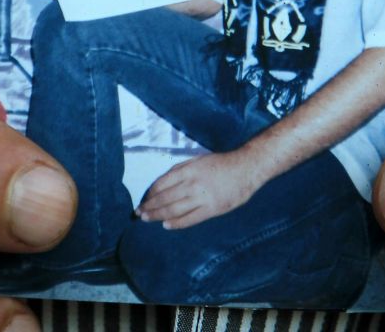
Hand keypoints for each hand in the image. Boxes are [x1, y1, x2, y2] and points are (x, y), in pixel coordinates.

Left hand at [136, 150, 259, 228]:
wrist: (246, 168)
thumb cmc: (221, 163)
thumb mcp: (199, 160)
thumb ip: (182, 170)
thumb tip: (164, 181)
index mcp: (189, 169)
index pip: (162, 183)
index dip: (150, 193)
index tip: (144, 200)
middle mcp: (193, 183)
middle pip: (165, 198)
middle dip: (149, 206)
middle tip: (138, 213)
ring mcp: (202, 197)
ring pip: (174, 209)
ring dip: (158, 215)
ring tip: (147, 219)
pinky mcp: (212, 209)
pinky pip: (190, 218)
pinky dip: (176, 223)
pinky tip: (166, 225)